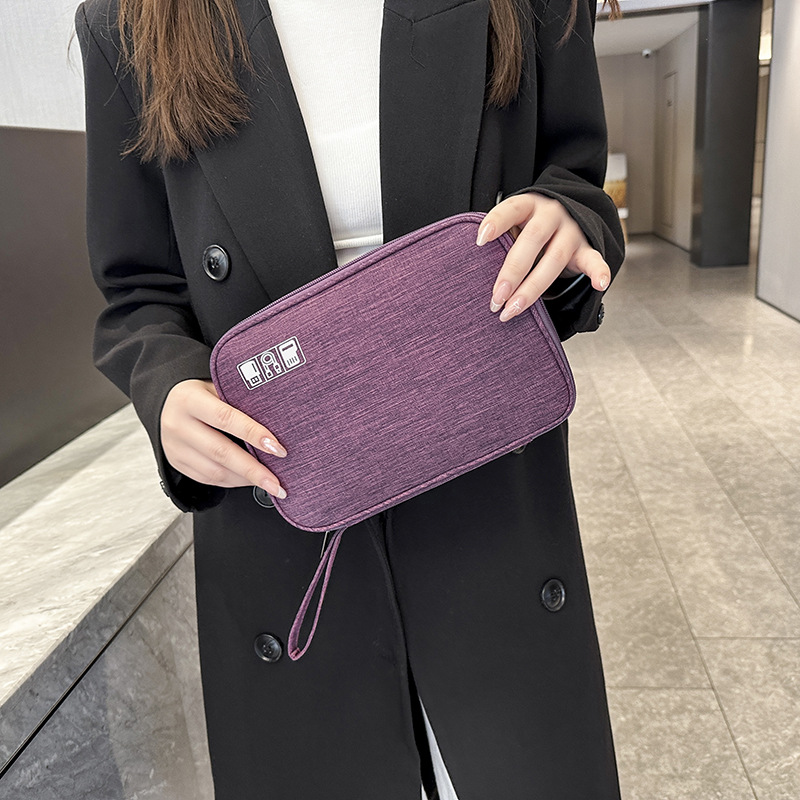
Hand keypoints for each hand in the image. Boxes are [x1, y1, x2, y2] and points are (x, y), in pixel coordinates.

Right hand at [160, 379, 287, 497]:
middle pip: (220, 451)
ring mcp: (174, 447)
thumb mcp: (217, 387)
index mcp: (189, 399)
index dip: (254, 434)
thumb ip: (240, 401)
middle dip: (253, 470)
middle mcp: (178, 424)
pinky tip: (249, 480)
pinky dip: (232, 481)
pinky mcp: (177, 463)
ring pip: (214, 471)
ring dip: (245, 480)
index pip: (226, 418)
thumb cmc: (203, 394)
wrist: (168, 403)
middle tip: (277, 483)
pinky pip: (208, 479)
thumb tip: (278, 424)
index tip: (278, 448)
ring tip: (269, 483)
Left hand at [475, 192, 610, 321]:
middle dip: (512, 272)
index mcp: (529, 204)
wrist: (568, 215)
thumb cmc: (529, 226)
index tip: (480, 240)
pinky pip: (594, 259)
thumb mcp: (515, 225)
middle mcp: (551, 214)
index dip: (496, 222)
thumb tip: (475, 272)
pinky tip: (600, 284)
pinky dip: (599, 272)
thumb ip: (502, 240)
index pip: (512, 209)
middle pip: (532, 241)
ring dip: (533, 287)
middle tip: (496, 298)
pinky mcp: (587, 247)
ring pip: (554, 259)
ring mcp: (571, 231)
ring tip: (513, 309)